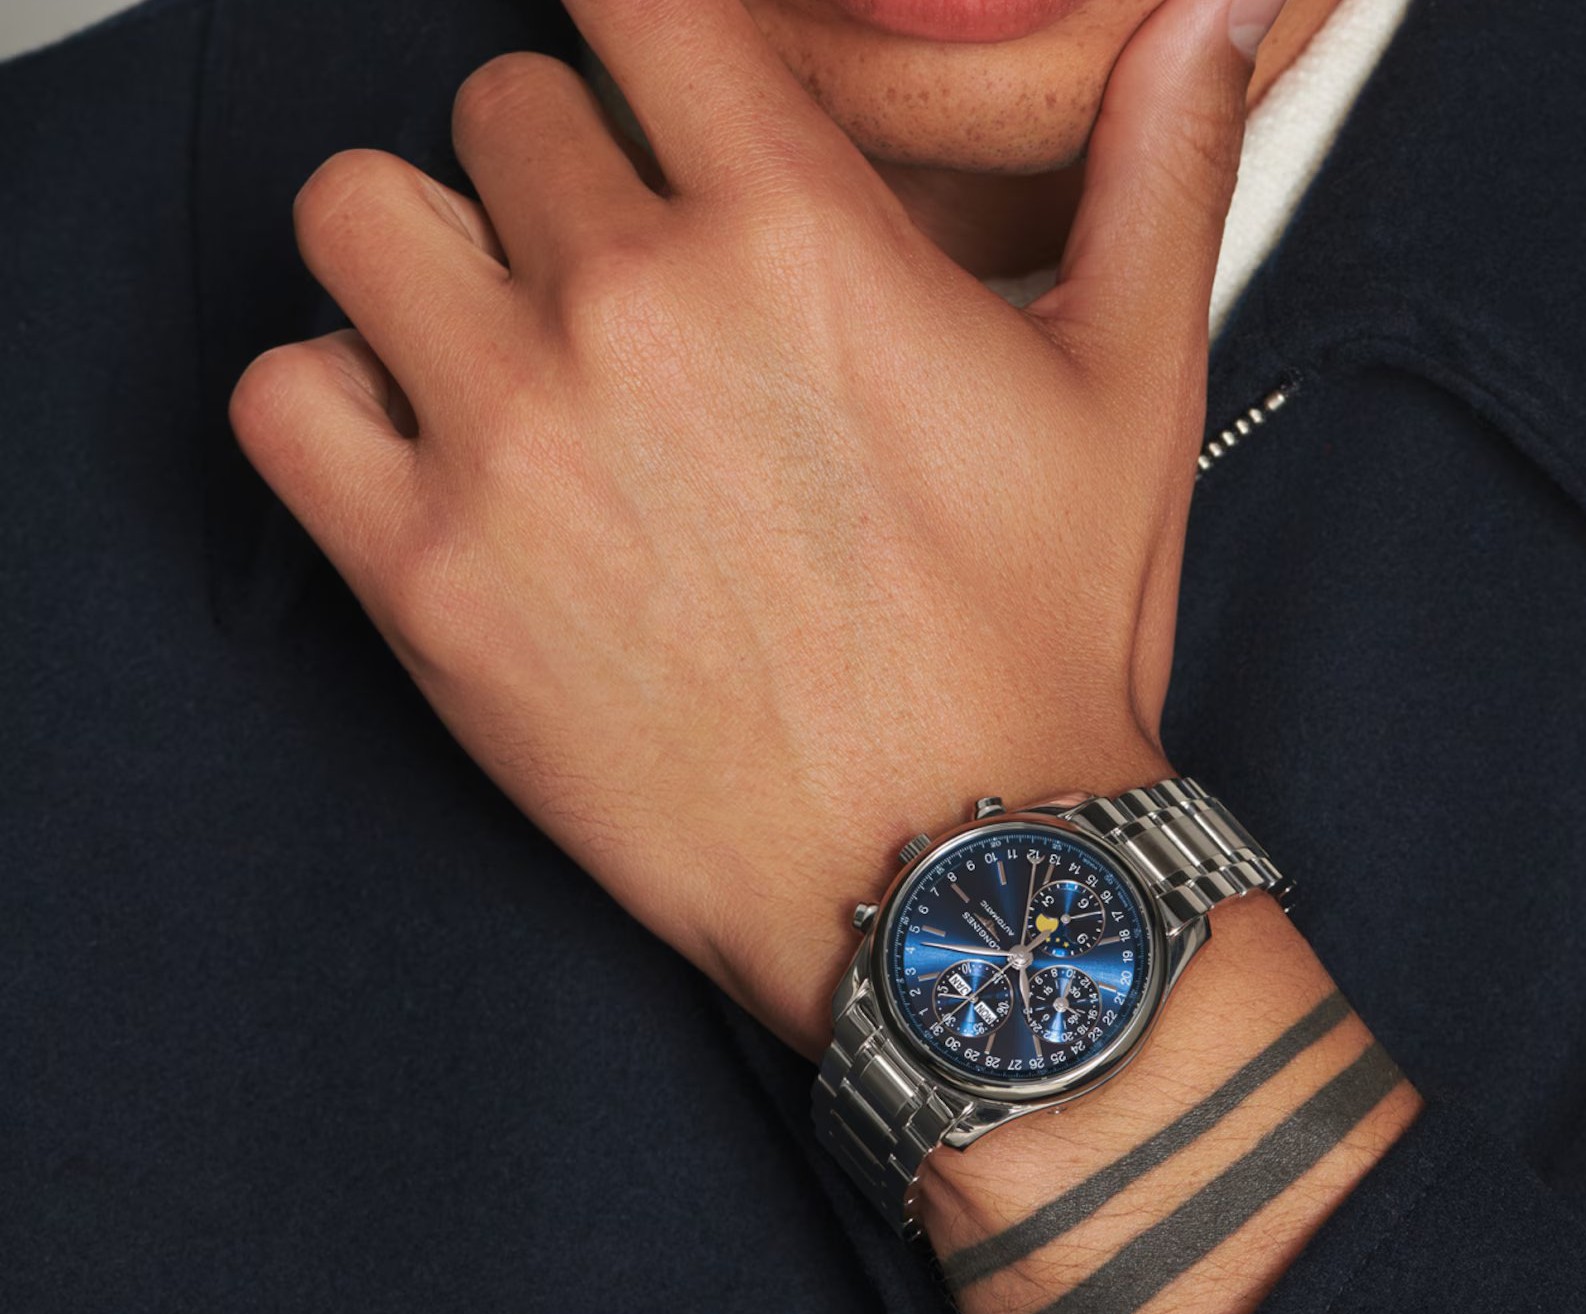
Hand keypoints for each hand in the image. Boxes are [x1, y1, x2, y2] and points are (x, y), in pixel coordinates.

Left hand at [229, 0, 1262, 1054]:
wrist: (954, 871)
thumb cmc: (1039, 639)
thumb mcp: (1132, 392)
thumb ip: (1164, 169)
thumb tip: (1220, 10)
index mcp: (799, 230)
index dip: (642, 32)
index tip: (657, 94)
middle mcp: (636, 305)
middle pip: (495, 104)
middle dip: (559, 170)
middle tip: (626, 276)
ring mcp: (513, 441)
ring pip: (358, 214)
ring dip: (424, 257)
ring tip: (506, 342)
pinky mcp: (428, 579)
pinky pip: (281, 396)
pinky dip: (337, 403)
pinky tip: (433, 452)